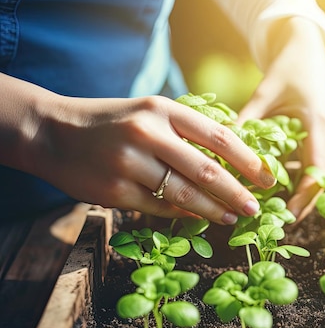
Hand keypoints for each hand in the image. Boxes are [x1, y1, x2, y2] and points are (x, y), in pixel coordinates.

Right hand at [19, 91, 275, 223]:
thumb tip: (234, 158)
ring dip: (216, 210)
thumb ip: (187, 130)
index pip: (219, 136)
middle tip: (257, 208)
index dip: (248, 161)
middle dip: (238, 193)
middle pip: (207, 170)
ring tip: (234, 218)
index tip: (268, 177)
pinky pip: (160, 207)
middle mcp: (148, 134)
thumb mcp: (150, 111)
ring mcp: (130, 164)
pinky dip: (185, 215)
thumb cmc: (114, 122)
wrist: (54, 132)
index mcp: (163, 109)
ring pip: (185, 194)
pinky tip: (201, 218)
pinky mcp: (116, 191)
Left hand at [237, 17, 324, 221]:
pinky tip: (279, 191)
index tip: (288, 216)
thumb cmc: (289, 66)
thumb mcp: (265, 92)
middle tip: (280, 224)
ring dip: (301, 194)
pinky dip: (298, 179)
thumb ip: (248, 121)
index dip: (305, 197)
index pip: (317, 171)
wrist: (309, 47)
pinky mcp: (321, 134)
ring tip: (278, 215)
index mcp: (319, 124)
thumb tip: (222, 151)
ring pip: (317, 173)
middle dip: (303, 203)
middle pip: (320, 179)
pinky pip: (312, 163)